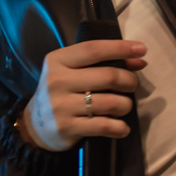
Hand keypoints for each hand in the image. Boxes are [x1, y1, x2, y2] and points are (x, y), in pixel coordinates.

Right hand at [17, 39, 146, 150]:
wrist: (34, 124)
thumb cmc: (60, 91)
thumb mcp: (73, 71)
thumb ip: (102, 63)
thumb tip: (139, 61)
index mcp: (58, 60)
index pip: (93, 49)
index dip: (120, 48)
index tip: (141, 49)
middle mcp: (58, 80)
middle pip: (108, 76)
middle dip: (129, 80)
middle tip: (132, 84)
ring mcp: (62, 105)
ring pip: (110, 102)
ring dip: (126, 105)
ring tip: (124, 106)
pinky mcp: (68, 127)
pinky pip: (104, 126)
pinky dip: (119, 127)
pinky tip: (122, 127)